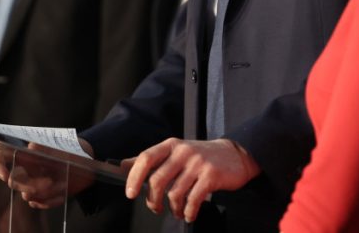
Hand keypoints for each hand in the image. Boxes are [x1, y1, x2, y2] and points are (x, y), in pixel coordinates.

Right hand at [0, 143, 95, 208]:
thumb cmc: (73, 150)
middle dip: (29, 185)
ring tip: (63, 184)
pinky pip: (40, 203)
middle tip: (49, 182)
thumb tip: (31, 145)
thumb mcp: (63, 148)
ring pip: (27, 195)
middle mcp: (26, 168)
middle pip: (14, 181)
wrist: (88, 163)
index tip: (5, 175)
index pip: (0, 156)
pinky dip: (51, 201)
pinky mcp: (43, 194)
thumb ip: (47, 149)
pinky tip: (62, 194)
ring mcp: (33, 182)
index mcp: (26, 154)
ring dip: (45, 193)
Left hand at [123, 138, 260, 222]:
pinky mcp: (211, 175)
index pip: (146, 158)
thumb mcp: (175, 153)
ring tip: (177, 211)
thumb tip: (123, 165)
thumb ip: (150, 159)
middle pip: (157, 180)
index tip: (130, 193)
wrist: (235, 154)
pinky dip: (188, 211)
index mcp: (171, 145)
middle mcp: (183, 152)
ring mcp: (198, 163)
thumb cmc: (200, 156)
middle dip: (153, 200)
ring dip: (173, 208)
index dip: (134, 176)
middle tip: (156, 208)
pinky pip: (193, 199)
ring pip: (175, 193)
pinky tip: (189, 213)